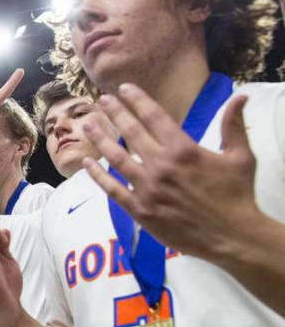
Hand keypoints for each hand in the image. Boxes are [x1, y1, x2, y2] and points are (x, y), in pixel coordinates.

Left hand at [83, 83, 256, 260]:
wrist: (231, 237)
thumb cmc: (237, 196)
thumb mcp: (240, 157)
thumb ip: (233, 125)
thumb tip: (240, 97)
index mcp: (183, 149)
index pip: (154, 117)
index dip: (137, 100)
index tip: (125, 89)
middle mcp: (161, 166)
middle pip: (131, 133)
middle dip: (115, 113)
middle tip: (102, 99)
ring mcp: (147, 188)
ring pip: (116, 158)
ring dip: (100, 140)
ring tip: (88, 126)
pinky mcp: (139, 210)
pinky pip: (112, 189)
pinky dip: (97, 176)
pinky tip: (86, 163)